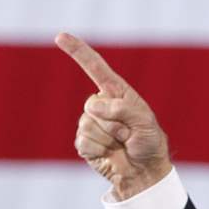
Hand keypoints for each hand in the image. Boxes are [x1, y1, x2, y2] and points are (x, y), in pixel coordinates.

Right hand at [54, 32, 171, 199]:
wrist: (143, 171)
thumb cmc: (148, 142)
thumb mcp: (145, 121)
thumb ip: (122, 109)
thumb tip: (92, 107)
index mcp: (115, 92)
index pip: (94, 66)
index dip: (77, 51)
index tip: (59, 36)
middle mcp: (100, 104)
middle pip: (91, 105)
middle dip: (113, 122)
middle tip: (128, 134)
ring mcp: (90, 123)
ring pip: (88, 125)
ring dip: (108, 138)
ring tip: (120, 144)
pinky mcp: (84, 142)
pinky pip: (84, 142)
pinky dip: (100, 150)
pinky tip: (109, 154)